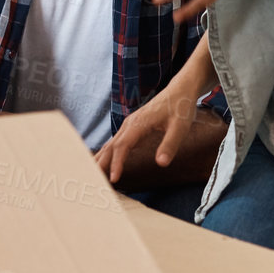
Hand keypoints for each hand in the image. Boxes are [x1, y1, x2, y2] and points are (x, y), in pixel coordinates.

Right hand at [95, 85, 222, 187]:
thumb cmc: (180, 107)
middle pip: (110, 146)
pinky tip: (104, 164)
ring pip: (111, 144)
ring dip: (101, 159)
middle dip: (101, 164)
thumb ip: (170, 145)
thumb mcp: (180, 127)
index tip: (114, 179)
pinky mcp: (132, 127)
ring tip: (93, 176)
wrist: (180, 91)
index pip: (123, 146)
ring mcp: (129, 125)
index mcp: (139, 123)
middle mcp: (130, 124)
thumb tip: (161, 163)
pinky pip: (116, 143)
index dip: (117, 163)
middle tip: (92, 182)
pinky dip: (108, 155)